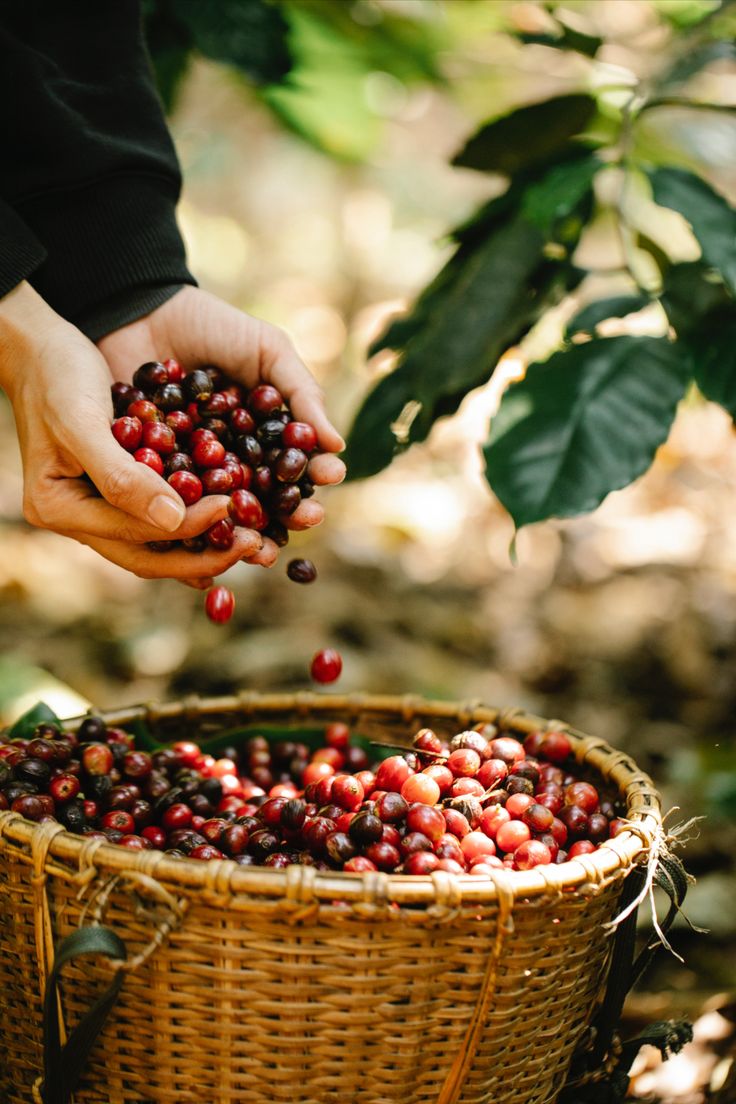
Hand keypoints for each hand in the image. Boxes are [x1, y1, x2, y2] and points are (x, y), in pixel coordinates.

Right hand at [0, 282, 247, 581]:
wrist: (41, 347)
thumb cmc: (56, 375)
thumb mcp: (83, 422)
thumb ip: (122, 476)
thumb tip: (173, 521)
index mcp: (60, 509)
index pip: (135, 534)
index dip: (188, 526)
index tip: (232, 506)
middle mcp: (79, 519)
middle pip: (150, 556)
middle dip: (205, 555)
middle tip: (256, 545)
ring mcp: (98, 510)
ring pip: (159, 544)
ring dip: (206, 545)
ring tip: (253, 542)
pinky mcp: (120, 492)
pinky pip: (162, 516)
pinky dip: (196, 522)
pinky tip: (232, 523)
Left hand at [98, 286, 345, 582]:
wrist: (140, 311)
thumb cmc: (212, 326)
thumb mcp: (267, 350)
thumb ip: (301, 393)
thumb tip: (337, 444)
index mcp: (266, 436)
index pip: (296, 467)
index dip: (315, 476)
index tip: (330, 476)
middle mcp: (235, 461)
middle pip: (265, 501)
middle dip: (286, 516)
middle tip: (301, 522)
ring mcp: (194, 473)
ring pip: (221, 513)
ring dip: (242, 532)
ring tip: (257, 543)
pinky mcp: (153, 477)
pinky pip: (172, 504)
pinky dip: (187, 521)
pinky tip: (203, 531)